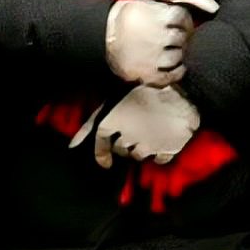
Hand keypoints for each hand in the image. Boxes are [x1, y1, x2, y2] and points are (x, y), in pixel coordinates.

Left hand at [78, 85, 199, 168]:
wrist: (179, 86)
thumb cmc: (142, 87)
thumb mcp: (112, 102)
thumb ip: (90, 125)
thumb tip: (70, 147)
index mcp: (112, 124)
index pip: (101, 145)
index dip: (102, 154)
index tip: (106, 163)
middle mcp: (128, 139)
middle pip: (122, 150)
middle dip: (124, 145)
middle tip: (134, 133)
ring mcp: (149, 145)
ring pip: (139, 156)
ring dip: (141, 149)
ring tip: (149, 134)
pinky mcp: (169, 149)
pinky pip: (160, 160)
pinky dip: (159, 154)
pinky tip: (163, 143)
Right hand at [105, 0, 218, 86]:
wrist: (102, 34)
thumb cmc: (131, 13)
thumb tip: (214, 7)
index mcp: (162, 15)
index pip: (185, 20)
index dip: (182, 24)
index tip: (176, 26)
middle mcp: (161, 36)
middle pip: (183, 39)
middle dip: (179, 39)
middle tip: (169, 39)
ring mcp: (155, 57)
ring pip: (180, 57)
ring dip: (177, 55)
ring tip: (164, 51)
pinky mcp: (150, 74)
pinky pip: (173, 76)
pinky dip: (174, 72)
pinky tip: (168, 65)